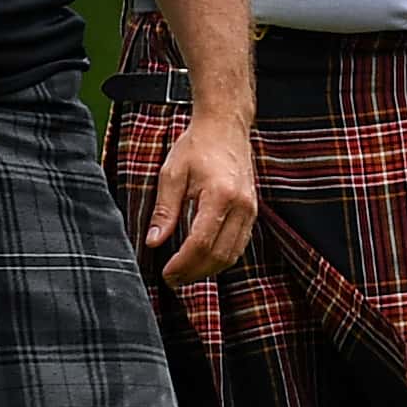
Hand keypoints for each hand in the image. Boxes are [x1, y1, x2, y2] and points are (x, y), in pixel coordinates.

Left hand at [144, 114, 257, 281]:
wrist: (226, 126)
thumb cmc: (197, 146)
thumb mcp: (172, 174)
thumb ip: (164, 210)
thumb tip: (154, 241)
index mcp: (220, 196)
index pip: (201, 243)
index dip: (183, 264)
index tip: (166, 273)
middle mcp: (241, 206)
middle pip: (220, 255)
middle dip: (194, 272)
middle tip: (172, 279)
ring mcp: (250, 209)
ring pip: (233, 254)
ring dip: (209, 269)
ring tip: (185, 273)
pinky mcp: (252, 210)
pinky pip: (240, 244)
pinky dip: (222, 257)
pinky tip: (203, 258)